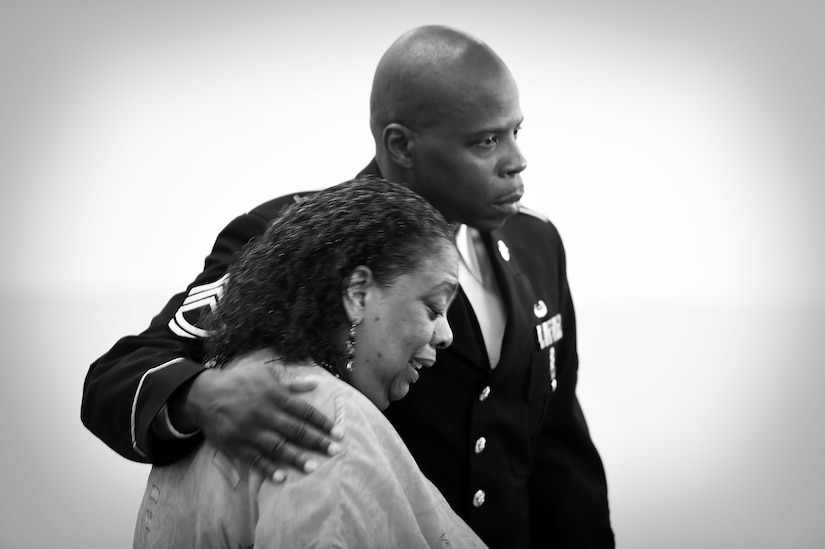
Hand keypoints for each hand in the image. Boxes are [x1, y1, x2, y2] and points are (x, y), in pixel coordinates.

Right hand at [172, 361, 341, 479]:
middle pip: (295, 430)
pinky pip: (255, 458)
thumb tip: (315, 383)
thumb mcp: (264, 374)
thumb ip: (290, 382)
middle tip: (335, 451)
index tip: (338, 433)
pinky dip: (268, 468)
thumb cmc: (239, 381)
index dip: (322, 422)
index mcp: (274, 396)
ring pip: (277, 446)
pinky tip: (281, 477)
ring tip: (313, 467)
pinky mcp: (237, 444)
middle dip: (317, 441)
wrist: (204, 394)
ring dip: (296, 457)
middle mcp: (265, 414)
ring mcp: (250, 431)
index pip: (304, 411)